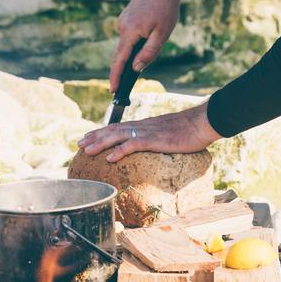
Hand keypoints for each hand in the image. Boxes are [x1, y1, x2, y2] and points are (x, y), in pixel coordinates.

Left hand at [77, 102, 221, 161]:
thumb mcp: (166, 135)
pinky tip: (110, 158)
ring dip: (100, 143)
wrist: (201, 123)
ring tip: (86, 151)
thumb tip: (149, 146)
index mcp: (143, 126)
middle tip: (79, 145)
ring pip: (117, 136)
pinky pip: (133, 144)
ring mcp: (146, 132)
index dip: (101, 132)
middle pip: (112, 130)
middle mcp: (141, 127)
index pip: (117, 127)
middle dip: (94, 137)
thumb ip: (154, 139)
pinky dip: (120, 151)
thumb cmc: (187, 131)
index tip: (88, 137)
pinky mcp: (154, 139)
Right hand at [110, 0, 180, 92]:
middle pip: (120, 55)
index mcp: (130, 32)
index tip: (113, 90)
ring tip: (149, 45)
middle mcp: (122, 28)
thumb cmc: (165, 10)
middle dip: (121, 71)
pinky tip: (147, 36)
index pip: (120, 61)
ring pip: (125, 46)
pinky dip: (133, 45)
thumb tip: (135, 69)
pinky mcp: (125, 20)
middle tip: (121, 87)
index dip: (115, 77)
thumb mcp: (161, 35)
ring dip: (133, 54)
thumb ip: (148, 53)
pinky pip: (128, 38)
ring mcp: (122, 23)